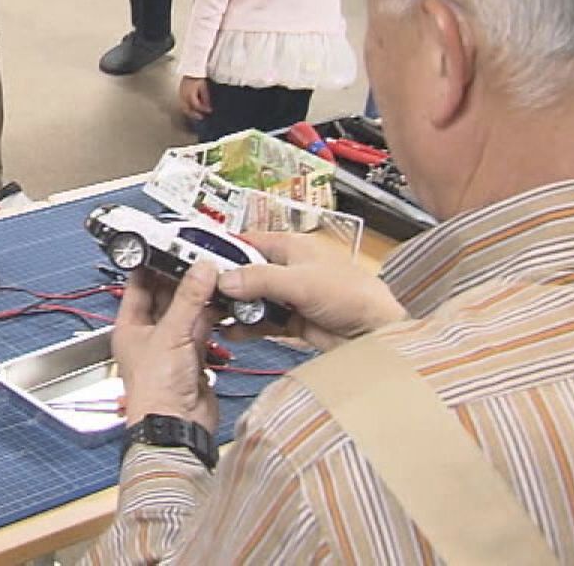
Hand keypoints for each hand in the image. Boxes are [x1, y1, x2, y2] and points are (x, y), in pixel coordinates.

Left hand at [114, 261, 221, 431]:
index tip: (171, 246)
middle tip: (202, 259)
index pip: (139, 284)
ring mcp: (172, 345)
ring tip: (217, 276)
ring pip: (188, 311)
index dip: (153, 264)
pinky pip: (204, 328)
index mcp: (130, 325)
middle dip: (184, 278)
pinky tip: (224, 303)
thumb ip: (189, 300)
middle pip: (167, 295)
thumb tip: (200, 270)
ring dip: (202, 296)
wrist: (176, 425)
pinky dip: (214, 316)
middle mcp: (149, 334)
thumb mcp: (171, 334)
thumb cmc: (153, 392)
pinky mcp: (193, 356)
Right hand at [178, 77, 211, 120]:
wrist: (190, 69)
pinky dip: (187, 108)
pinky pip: (182, 104)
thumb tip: (208, 107)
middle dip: (194, 115)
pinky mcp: (179, 94)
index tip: (209, 111)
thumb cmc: (197, 77)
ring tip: (196, 115)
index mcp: (189, 94)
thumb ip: (205, 97)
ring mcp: (180, 95)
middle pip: (187, 109)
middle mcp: (183, 96)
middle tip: (201, 117)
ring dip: (190, 112)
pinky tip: (192, 108)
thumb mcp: (203, 86)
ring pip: (183, 108)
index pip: (196, 105)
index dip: (203, 109)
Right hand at [216, 232, 405, 351]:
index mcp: (290, 247)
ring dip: (235, 307)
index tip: (199, 261)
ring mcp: (289, 295)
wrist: (374, 331)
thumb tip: (226, 279)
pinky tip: (233, 330)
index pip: (246, 242)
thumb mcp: (300, 282)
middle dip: (226, 283)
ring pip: (252, 298)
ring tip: (214, 313)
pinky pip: (262, 320)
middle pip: (245, 272)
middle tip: (204, 293)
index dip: (223, 250)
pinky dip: (247, 325)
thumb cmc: (354, 295)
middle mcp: (287, 269)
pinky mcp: (292, 319)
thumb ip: (260, 280)